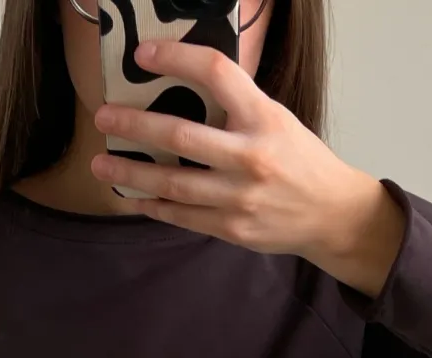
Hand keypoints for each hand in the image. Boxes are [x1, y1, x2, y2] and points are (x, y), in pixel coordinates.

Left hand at [92, 41, 405, 297]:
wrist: (330, 214)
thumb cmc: (300, 161)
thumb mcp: (276, 119)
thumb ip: (236, 108)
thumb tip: (183, 89)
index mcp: (263, 117)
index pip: (216, 72)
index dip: (177, 58)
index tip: (145, 54)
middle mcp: (251, 156)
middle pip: (180, 134)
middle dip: (134, 126)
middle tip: (103, 117)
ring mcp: (239, 196)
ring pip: (172, 183)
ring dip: (131, 174)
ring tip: (101, 165)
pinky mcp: (232, 228)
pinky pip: (182, 216)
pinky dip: (153, 206)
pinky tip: (132, 198)